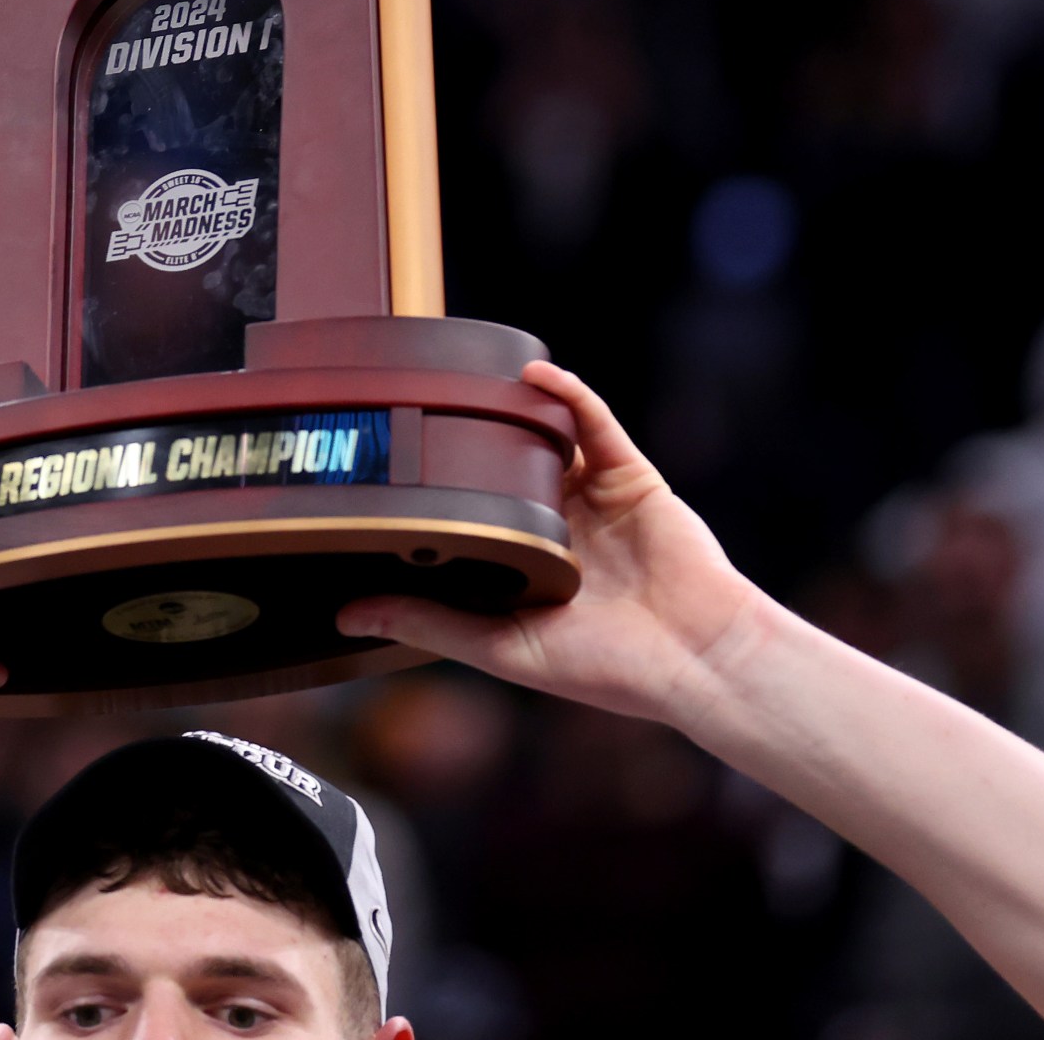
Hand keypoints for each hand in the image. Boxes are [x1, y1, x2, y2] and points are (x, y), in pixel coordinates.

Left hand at [337, 361, 766, 725]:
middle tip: (417, 408)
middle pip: (506, 467)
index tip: (383, 469)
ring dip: (511, 408)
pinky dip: (566, 394)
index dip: (435, 492)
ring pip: (547, 438)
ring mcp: (596, 497)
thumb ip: (429, 623)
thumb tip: (348, 615)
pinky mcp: (630, 475)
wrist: (695, 657)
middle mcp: (560, 527)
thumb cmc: (607, 667)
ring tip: (464, 381)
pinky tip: (531, 376)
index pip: (473, 516)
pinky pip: (596, 423)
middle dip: (469, 440)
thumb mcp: (501, 647)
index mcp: (528, 566)